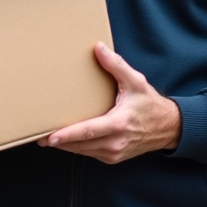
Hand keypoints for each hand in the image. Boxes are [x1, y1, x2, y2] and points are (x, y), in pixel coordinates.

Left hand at [38, 42, 180, 163]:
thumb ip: (116, 65)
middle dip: (58, 141)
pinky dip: (77, 147)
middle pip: (80, 145)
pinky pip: (89, 153)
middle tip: (38, 135)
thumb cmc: (150, 105)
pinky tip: (66, 139)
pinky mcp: (112, 157)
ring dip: (65, 145)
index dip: (67, 135)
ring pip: (82, 151)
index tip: (50, 137)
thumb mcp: (136, 81)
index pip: (88, 131)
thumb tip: (98, 48)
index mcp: (119, 124)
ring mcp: (113, 153)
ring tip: (47, 137)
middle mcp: (115, 142)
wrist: (168, 128)